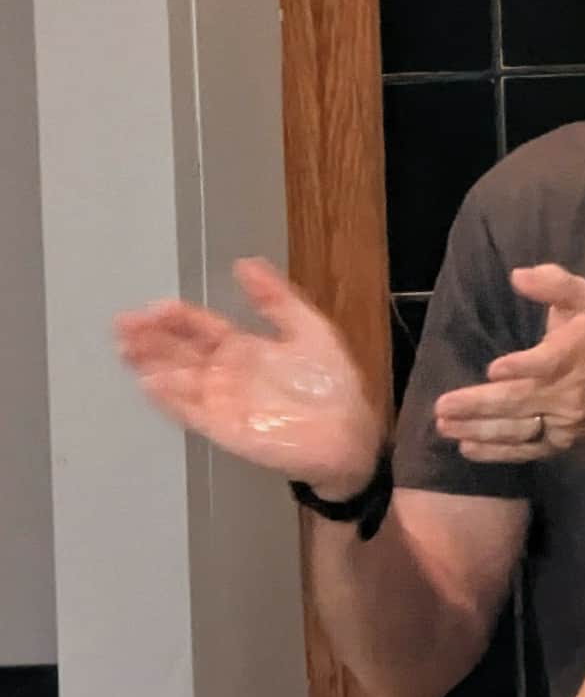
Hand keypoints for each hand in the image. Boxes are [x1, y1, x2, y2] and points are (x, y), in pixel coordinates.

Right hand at [114, 258, 381, 498]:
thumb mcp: (309, 329)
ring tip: (127, 348)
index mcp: (243, 347)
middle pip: (179, 351)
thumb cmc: (330, 384)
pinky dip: (170, 397)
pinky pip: (190, 411)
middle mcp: (225, 373)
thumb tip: (247, 263)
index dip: (176, 316)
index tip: (154, 306)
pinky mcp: (223, 427)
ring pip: (176, 379)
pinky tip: (151, 382)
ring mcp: (221, 401)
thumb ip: (277, 298)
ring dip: (151, 364)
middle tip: (124, 324)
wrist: (348, 433)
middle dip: (150, 338)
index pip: (200, 328)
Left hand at [434, 265, 584, 463]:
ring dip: (479, 429)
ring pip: (518, 429)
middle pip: (522, 401)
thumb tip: (518, 276)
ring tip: (445, 425)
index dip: (523, 367)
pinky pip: (523, 452)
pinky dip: (494, 453)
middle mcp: (568, 393)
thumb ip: (554, 284)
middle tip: (444, 406)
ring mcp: (561, 424)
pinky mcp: (554, 446)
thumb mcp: (583, 304)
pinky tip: (466, 447)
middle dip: (481, 405)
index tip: (494, 369)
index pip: (550, 363)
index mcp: (576, 353)